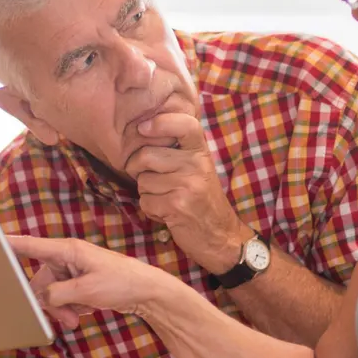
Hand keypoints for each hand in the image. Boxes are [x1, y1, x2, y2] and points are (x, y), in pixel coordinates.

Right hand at [9, 236, 167, 328]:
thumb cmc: (122, 283)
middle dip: (47, 302)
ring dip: (59, 309)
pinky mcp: (79, 283)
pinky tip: (80, 315)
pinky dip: (68, 309)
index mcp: (66, 250)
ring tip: (73, 321)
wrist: (147, 293)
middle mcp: (67, 257)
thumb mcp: (85, 291)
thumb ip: (56, 294)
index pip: (30, 245)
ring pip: (50, 293)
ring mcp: (73, 271)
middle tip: (63, 318)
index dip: (8, 245)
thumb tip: (40, 299)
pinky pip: (62, 297)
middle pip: (38, 280)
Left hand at [124, 113, 250, 272]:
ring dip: (147, 193)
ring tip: (165, 198)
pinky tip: (167, 212)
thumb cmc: (202, 199)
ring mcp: (187, 185)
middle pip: (146, 155)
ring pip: (142, 181)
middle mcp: (196, 164)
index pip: (185, 124)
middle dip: (136, 168)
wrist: (221, 235)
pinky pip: (146, 202)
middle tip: (149, 177)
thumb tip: (141, 130)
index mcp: (200, 151)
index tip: (142, 128)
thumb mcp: (197, 167)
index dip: (160, 122)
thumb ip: (178, 149)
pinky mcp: (177, 206)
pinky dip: (151, 210)